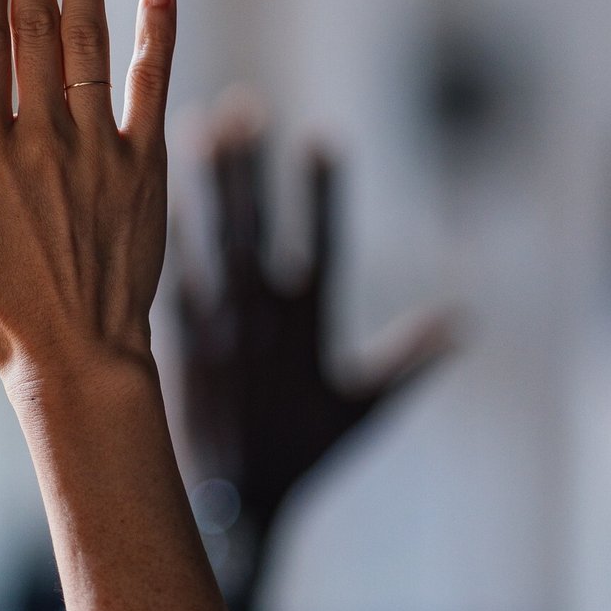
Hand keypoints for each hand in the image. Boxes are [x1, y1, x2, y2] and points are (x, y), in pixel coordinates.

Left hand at [177, 105, 452, 560]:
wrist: (229, 502)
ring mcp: (212, 326)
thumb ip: (408, 361)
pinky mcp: (174, 339)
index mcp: (307, 327)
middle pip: (253, 226)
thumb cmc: (300, 458)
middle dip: (248, 167)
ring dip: (202, 184)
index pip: (321, 243)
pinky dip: (162, 234)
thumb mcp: (361, 411)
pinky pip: (168, 275)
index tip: (321, 139)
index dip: (322, 193)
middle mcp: (257, 318)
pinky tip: (148, 192)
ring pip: (207, 240)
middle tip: (239, 108)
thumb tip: (462, 322)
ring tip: (193, 127)